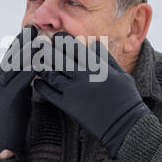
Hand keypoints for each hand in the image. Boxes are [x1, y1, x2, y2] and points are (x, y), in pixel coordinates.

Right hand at [0, 25, 37, 158]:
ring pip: (12, 67)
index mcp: (1, 79)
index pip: (11, 56)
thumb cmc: (13, 117)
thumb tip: (36, 67)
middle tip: (34, 27)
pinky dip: (28, 71)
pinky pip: (17, 83)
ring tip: (39, 41)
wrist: (0, 141)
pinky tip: (38, 64)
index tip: (32, 28)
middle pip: (10, 56)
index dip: (21, 41)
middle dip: (22, 41)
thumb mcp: (18, 94)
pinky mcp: (5, 101)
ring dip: (26, 52)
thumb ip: (23, 80)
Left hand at [33, 32, 149, 157]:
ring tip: (35, 60)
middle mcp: (83, 77)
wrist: (125, 125)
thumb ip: (106, 58)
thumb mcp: (120, 74)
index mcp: (97, 67)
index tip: (56, 36)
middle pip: (60, 59)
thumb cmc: (127, 99)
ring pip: (52, 74)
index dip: (63, 40)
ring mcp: (74, 92)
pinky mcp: (69, 106)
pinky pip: (50, 94)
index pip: (75, 48)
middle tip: (38, 43)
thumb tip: (95, 43)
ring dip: (42, 66)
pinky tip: (37, 81)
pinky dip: (42, 87)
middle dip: (47, 49)